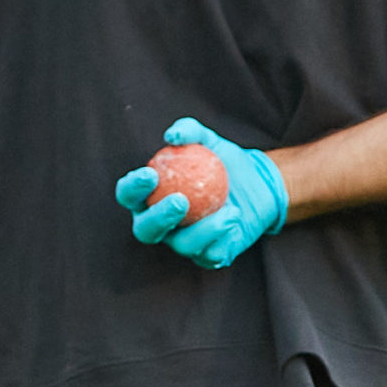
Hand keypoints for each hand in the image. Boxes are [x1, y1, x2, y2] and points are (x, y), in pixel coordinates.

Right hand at [113, 117, 288, 270]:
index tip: (151, 174)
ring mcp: (183, 243)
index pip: (128, 195)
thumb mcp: (208, 140)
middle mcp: (160, 225)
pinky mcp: (208, 256)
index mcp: (148, 197)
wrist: (258, 185)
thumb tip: (172, 137)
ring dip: (206, 229)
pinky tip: (235, 222)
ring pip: (183, 245)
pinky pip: (210, 255)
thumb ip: (189, 131)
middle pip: (146, 230)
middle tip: (181, 200)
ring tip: (231, 210)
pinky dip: (223, 239)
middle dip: (159, 218)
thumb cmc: (223, 161)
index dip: (133, 188)